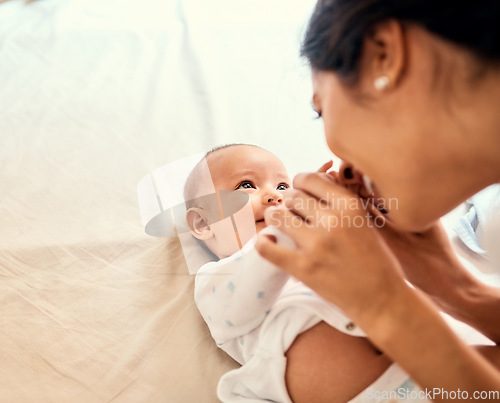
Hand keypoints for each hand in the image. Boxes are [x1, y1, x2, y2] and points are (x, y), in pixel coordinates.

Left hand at [256, 171, 406, 326]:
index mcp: (349, 205)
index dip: (300, 184)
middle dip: (289, 202)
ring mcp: (316, 244)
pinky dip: (262, 243)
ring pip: (277, 216)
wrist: (382, 298)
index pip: (309, 178)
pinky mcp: (303, 267)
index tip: (299, 193)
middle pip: (292, 196)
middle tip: (292, 213)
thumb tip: (310, 181)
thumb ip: (338, 201)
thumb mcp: (363, 221)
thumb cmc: (374, 259)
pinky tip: (268, 242)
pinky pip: (267, 248)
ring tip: (279, 225)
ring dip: (275, 218)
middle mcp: (332, 220)